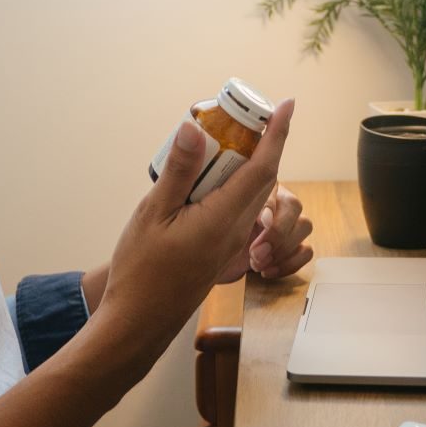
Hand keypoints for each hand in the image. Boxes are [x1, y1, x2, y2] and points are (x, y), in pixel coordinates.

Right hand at [96, 99, 294, 369]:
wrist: (140, 321)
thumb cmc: (142, 273)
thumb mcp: (152, 215)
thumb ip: (178, 172)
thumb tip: (193, 130)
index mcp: (222, 219)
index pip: (262, 168)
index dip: (277, 134)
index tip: (285, 106)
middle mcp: (236, 231)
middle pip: (263, 178)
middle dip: (262, 142)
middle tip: (244, 113)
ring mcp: (232, 244)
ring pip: (252, 195)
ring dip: (246, 164)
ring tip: (221, 140)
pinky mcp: (222, 251)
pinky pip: (238, 210)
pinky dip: (233, 186)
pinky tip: (206, 179)